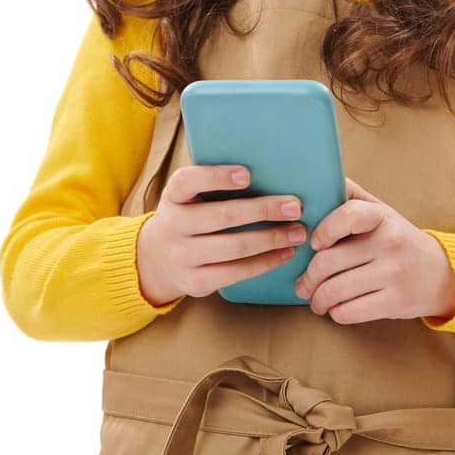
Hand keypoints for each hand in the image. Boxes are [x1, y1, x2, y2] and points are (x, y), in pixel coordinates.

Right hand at [135, 163, 309, 306]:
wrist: (156, 259)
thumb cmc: (188, 217)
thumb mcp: (188, 197)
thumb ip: (213, 185)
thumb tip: (269, 172)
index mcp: (173, 196)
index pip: (188, 181)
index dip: (217, 177)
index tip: (247, 174)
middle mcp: (173, 225)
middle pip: (222, 216)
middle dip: (263, 211)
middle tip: (295, 207)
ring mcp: (182, 257)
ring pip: (233, 247)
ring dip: (271, 239)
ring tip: (298, 232)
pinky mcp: (195, 282)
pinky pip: (235, 273)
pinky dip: (264, 262)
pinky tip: (284, 253)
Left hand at [292, 176, 454, 323]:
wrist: (442, 273)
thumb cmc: (398, 239)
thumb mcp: (381, 212)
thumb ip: (350, 196)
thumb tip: (315, 181)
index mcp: (381, 216)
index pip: (347, 215)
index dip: (322, 230)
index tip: (312, 243)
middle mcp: (389, 243)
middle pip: (328, 262)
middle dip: (307, 278)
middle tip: (303, 284)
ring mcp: (394, 274)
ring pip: (335, 290)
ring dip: (317, 299)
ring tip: (315, 300)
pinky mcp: (396, 302)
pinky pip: (350, 311)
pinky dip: (336, 313)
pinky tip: (336, 309)